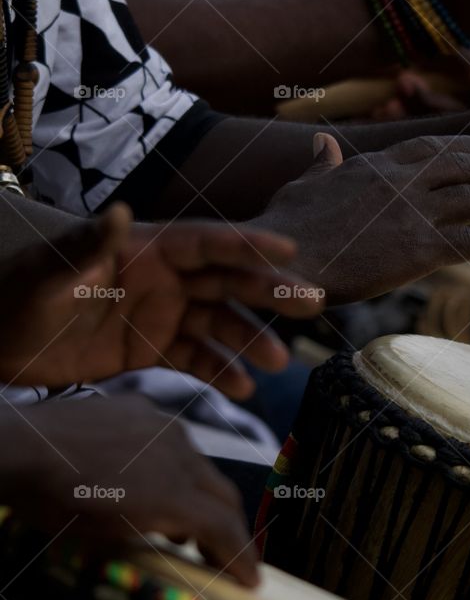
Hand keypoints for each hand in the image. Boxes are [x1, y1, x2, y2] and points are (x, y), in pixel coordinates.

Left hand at [0, 205, 323, 397]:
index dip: (248, 245)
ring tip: (277, 363)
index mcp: (145, 249)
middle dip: (269, 291)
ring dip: (250, 341)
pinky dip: (221, 373)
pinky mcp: (154, 350)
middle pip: (227, 282)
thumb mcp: (48, 273)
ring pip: (220, 325)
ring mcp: (162, 315)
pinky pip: (197, 360)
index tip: (290, 250)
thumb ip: (89, 245)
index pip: (207, 242)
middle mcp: (163, 279)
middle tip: (311, 302)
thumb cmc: (16, 299)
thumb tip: (120, 210)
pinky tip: (242, 389)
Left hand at [0, 396, 258, 585]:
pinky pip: (174, 441)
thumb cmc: (55, 501)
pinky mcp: (148, 409)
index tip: (253, 577)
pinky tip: (150, 477)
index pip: (225, 528)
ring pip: (202, 467)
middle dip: (231, 528)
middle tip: (225, 555)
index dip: (243, 556)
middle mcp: (181, 456)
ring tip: (181, 519)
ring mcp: (166, 427)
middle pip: (226, 495)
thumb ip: (155, 535)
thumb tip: (179, 539)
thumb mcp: (107, 536)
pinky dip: (174, 467)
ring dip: (202, 496)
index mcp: (172, 494)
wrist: (21, 445)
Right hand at [254, 133, 469, 303]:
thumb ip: (322, 166)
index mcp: (376, 165)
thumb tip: (324, 146)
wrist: (286, 261)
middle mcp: (402, 182)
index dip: (465, 147)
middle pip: (463, 167)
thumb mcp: (303, 184)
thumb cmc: (286, 227)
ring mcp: (414, 213)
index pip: (430, 149)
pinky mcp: (421, 249)